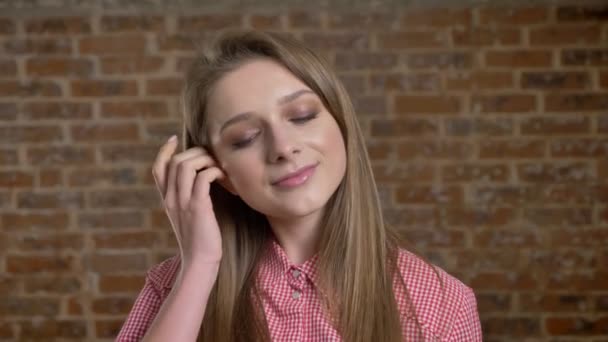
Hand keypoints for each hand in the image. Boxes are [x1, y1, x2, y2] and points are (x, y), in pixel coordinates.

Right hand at [152, 135, 224, 266]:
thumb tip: (201, 180)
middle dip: (193, 152)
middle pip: (173, 162)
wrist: (200, 262)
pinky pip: (202, 178)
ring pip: (185, 166)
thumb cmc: (200, 239)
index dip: (164, 151)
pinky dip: (213, 171)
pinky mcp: (198, 207)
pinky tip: (222, 177)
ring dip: (204, 159)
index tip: (174, 139)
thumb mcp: (188, 216)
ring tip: (218, 166)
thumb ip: (188, 198)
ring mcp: (183, 202)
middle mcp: (171, 199)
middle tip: (210, 156)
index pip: (157, 169)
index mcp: (167, 200)